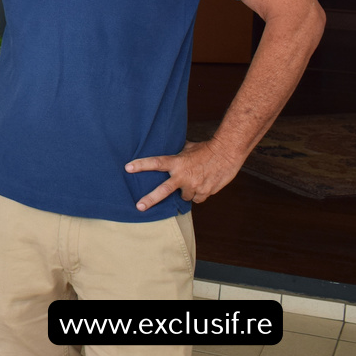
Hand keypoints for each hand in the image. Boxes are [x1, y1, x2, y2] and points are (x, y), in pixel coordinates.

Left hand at [125, 138, 241, 210]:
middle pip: (163, 191)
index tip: (128, 168)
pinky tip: (203, 185)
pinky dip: (198, 194)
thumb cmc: (206, 148)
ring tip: (193, 181)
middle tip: (139, 207)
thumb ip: (176, 156)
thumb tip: (168, 155)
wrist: (228, 152)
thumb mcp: (187, 148)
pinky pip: (197, 198)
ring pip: (184, 196)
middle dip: (150, 199)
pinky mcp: (206, 192)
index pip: (155, 163)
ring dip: (186, 192)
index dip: (141, 165)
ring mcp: (194, 186)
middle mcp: (183, 176)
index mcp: (177, 162)